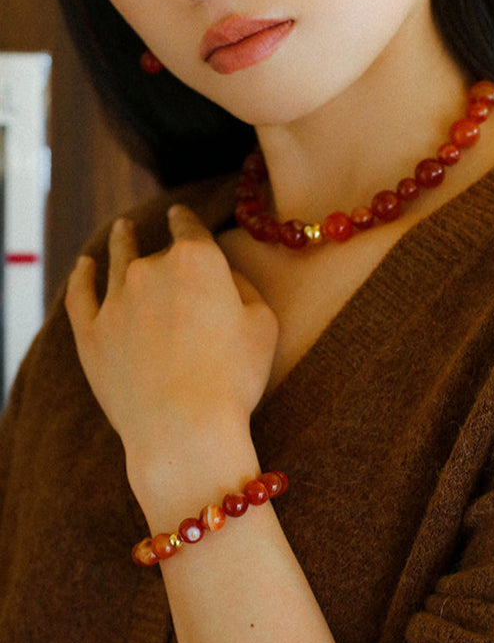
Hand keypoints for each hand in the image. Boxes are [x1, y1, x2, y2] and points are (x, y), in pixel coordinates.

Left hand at [65, 205, 278, 482]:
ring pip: (117, 258)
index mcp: (197, 259)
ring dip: (122, 240)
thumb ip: (243, 288)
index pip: (190, 226)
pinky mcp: (91, 332)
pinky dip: (81, 275)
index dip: (186, 218)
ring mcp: (116, 299)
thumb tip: (225, 278)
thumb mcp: (263, 324)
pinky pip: (81, 293)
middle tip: (171, 256)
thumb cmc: (234, 377)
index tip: (181, 214)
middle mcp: (152, 269)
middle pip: (159, 250)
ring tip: (122, 230)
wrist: (184, 428)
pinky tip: (84, 264)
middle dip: (166, 251)